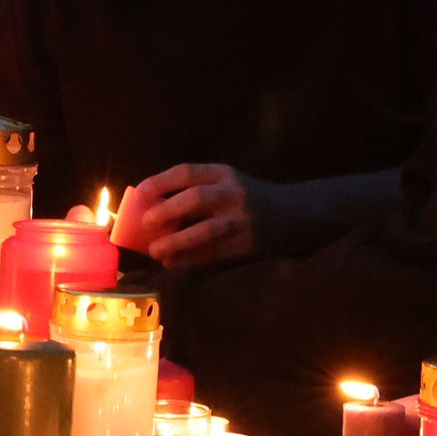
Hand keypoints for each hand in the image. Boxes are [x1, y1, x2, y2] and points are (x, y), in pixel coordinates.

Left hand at [115, 161, 252, 268]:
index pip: (187, 172)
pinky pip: (215, 253)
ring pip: (206, 231)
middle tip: (146, 223)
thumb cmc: (251, 199)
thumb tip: (152, 209)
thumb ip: (199, 190)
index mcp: (224, 173)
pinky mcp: (249, 244)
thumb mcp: (229, 183)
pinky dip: (192, 259)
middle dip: (167, 211)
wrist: (297, 214)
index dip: (160, 182)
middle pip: (196, 199)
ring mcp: (243, 219)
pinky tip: (175, 263)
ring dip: (177, 241)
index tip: (139, 194)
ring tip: (156, 251)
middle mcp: (234, 193)